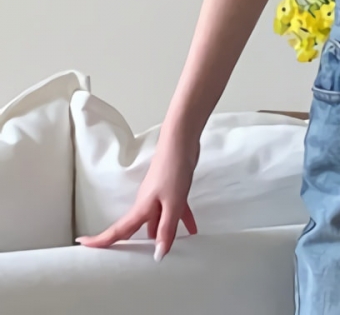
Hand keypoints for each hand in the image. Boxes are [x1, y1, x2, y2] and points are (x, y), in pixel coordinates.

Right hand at [75, 132, 200, 260]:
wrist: (182, 142)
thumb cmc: (173, 171)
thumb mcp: (173, 203)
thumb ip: (167, 229)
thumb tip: (157, 257)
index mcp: (141, 209)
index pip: (117, 230)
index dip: (100, 241)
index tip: (81, 246)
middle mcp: (146, 204)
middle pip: (135, 229)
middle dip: (129, 245)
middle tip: (123, 263)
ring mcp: (158, 196)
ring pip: (156, 221)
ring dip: (159, 234)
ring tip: (164, 253)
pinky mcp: (170, 190)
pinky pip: (174, 210)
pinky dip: (181, 219)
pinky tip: (192, 230)